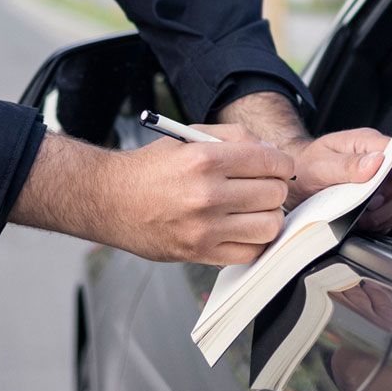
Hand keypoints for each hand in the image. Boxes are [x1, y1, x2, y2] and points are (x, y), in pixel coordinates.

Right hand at [107, 135, 293, 264]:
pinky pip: (250, 252)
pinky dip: (254, 241)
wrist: (109, 200)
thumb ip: (235, 137)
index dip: (282, 163)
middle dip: (276, 187)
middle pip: (274, 193)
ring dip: (269, 216)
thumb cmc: (150, 168)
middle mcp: (206, 195)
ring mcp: (203, 228)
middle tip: (265, 186)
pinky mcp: (199, 252)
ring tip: (256, 209)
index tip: (279, 167)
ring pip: (269, 226)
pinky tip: (242, 228)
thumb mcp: (189, 138)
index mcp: (204, 160)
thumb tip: (272, 151)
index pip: (270, 161)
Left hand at [289, 129, 391, 231]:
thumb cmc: (306, 165)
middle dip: (386, 203)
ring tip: (359, 217)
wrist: (296, 179)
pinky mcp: (383, 200)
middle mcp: (381, 160)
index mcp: (368, 143)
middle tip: (363, 210)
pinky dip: (382, 223)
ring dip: (383, 216)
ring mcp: (384, 181)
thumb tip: (376, 162)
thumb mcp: (319, 164)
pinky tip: (362, 221)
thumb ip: (347, 164)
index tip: (376, 195)